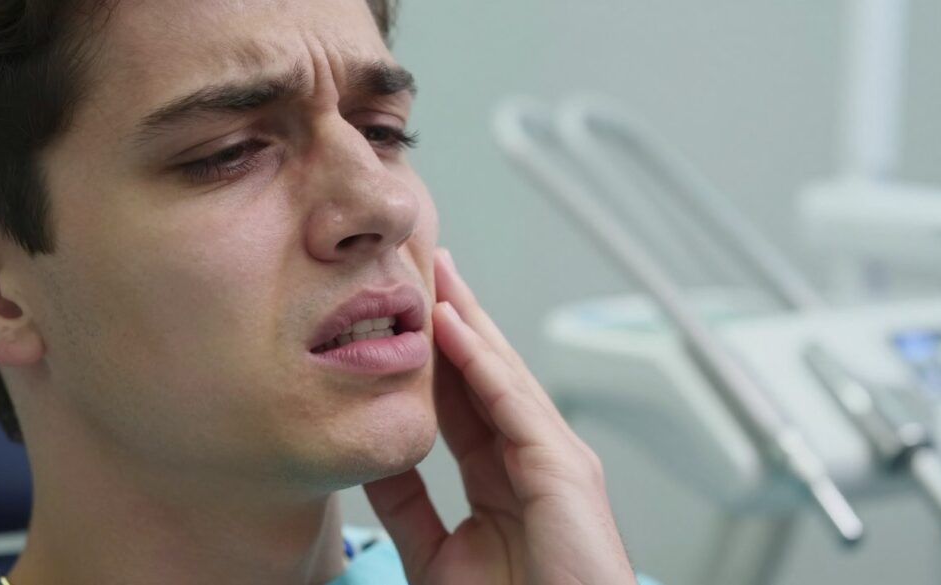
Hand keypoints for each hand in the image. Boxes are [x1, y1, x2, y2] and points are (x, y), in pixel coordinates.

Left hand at [365, 248, 637, 584]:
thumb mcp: (437, 553)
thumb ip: (409, 507)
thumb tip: (376, 461)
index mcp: (504, 477)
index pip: (465, 399)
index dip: (438, 356)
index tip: (408, 315)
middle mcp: (533, 456)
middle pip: (488, 372)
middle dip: (458, 318)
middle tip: (430, 267)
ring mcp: (553, 457)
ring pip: (501, 374)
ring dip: (468, 321)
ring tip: (436, 273)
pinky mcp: (564, 467)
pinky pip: (514, 403)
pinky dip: (483, 361)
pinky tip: (452, 324)